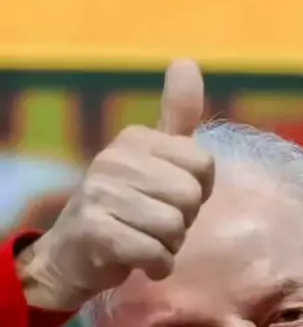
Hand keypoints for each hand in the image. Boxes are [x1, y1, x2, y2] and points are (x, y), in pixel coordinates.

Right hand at [17, 61, 213, 309]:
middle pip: (191, 197)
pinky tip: (142, 261)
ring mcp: (100, 193)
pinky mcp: (94, 230)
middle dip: (183, 221)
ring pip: (173, 227)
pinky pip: (154, 253)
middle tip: (155, 223)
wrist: (73, 253)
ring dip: (169, 246)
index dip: (198, 191)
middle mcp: (114, 158)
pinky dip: (158, 265)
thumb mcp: (154, 159)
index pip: (204, 164)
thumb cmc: (126, 206)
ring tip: (146, 240)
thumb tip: (186, 61)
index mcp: (136, 138)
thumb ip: (176, 117)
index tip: (170, 198)